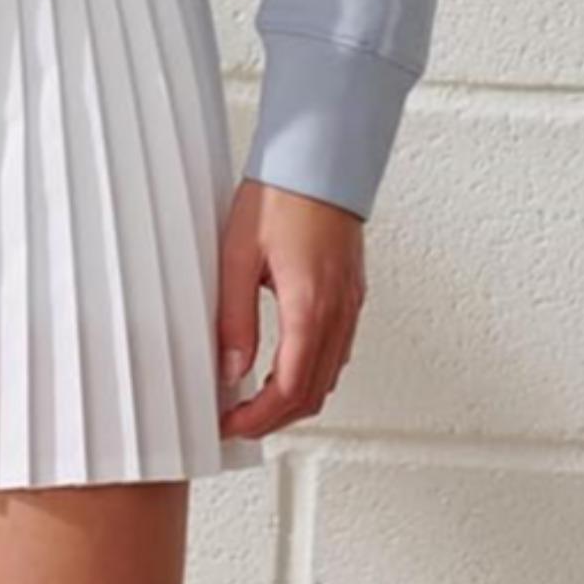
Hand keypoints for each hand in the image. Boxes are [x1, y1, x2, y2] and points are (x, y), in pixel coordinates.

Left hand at [217, 176, 365, 441]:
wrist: (320, 158)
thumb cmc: (281, 194)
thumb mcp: (238, 255)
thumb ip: (234, 318)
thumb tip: (230, 369)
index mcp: (309, 307)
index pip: (290, 389)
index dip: (260, 419)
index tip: (232, 425)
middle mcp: (338, 312)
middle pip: (314, 393)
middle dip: (276, 418)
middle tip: (239, 422)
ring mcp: (350, 304)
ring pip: (330, 375)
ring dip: (296, 398)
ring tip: (257, 400)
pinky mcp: (352, 292)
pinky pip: (339, 349)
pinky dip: (314, 372)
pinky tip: (288, 365)